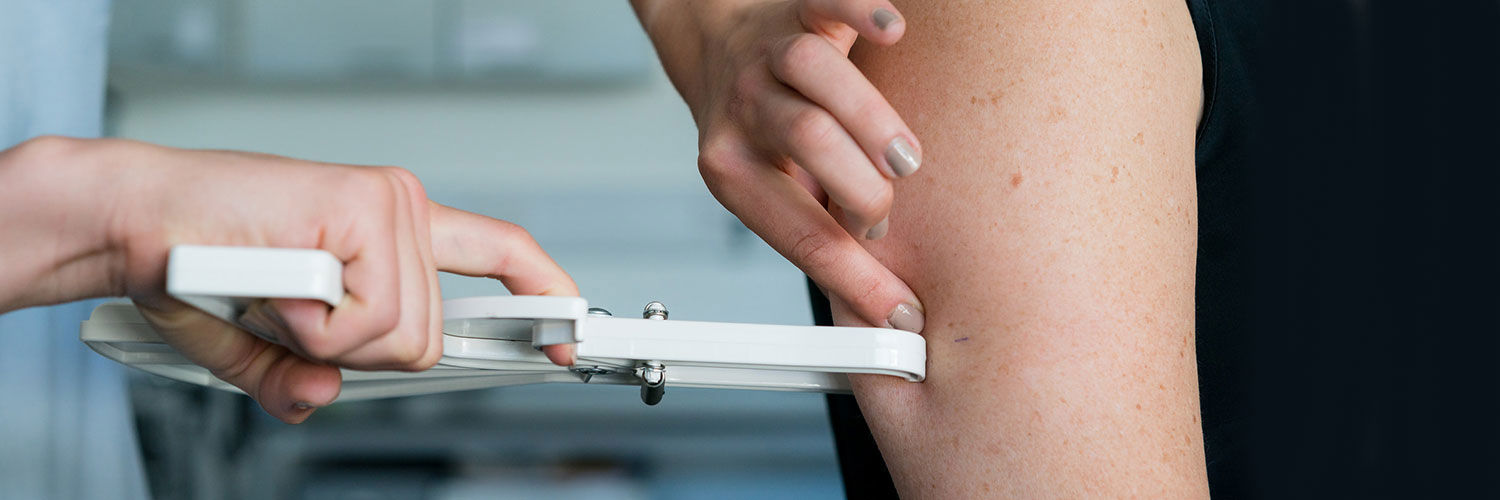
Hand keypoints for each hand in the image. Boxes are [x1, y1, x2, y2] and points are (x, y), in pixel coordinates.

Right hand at [0, 137, 577, 422]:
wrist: (129, 219)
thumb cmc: (194, 265)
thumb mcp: (266, 342)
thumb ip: (303, 375)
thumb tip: (324, 400)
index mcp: (391, 229)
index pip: (496, 251)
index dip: (541, 293)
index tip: (568, 331)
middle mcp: (400, 209)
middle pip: (425, 339)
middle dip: (352, 353)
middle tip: (290, 314)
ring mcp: (385, 205)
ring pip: (396, 336)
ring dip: (322, 339)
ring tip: (274, 294)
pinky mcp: (359, 206)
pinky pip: (359, 319)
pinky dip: (305, 325)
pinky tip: (273, 284)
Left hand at [634, 0, 924, 331]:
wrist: (712, 43)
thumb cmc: (757, 129)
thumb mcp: (772, 191)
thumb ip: (821, 242)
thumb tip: (871, 324)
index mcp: (731, 170)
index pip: (796, 230)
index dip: (854, 277)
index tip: (901, 314)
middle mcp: (743, 109)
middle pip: (805, 139)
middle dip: (861, 186)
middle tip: (889, 210)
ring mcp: (768, 55)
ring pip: (813, 72)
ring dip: (867, 115)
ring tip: (904, 156)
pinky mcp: (797, 9)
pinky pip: (825, 4)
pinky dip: (861, 11)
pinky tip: (892, 30)